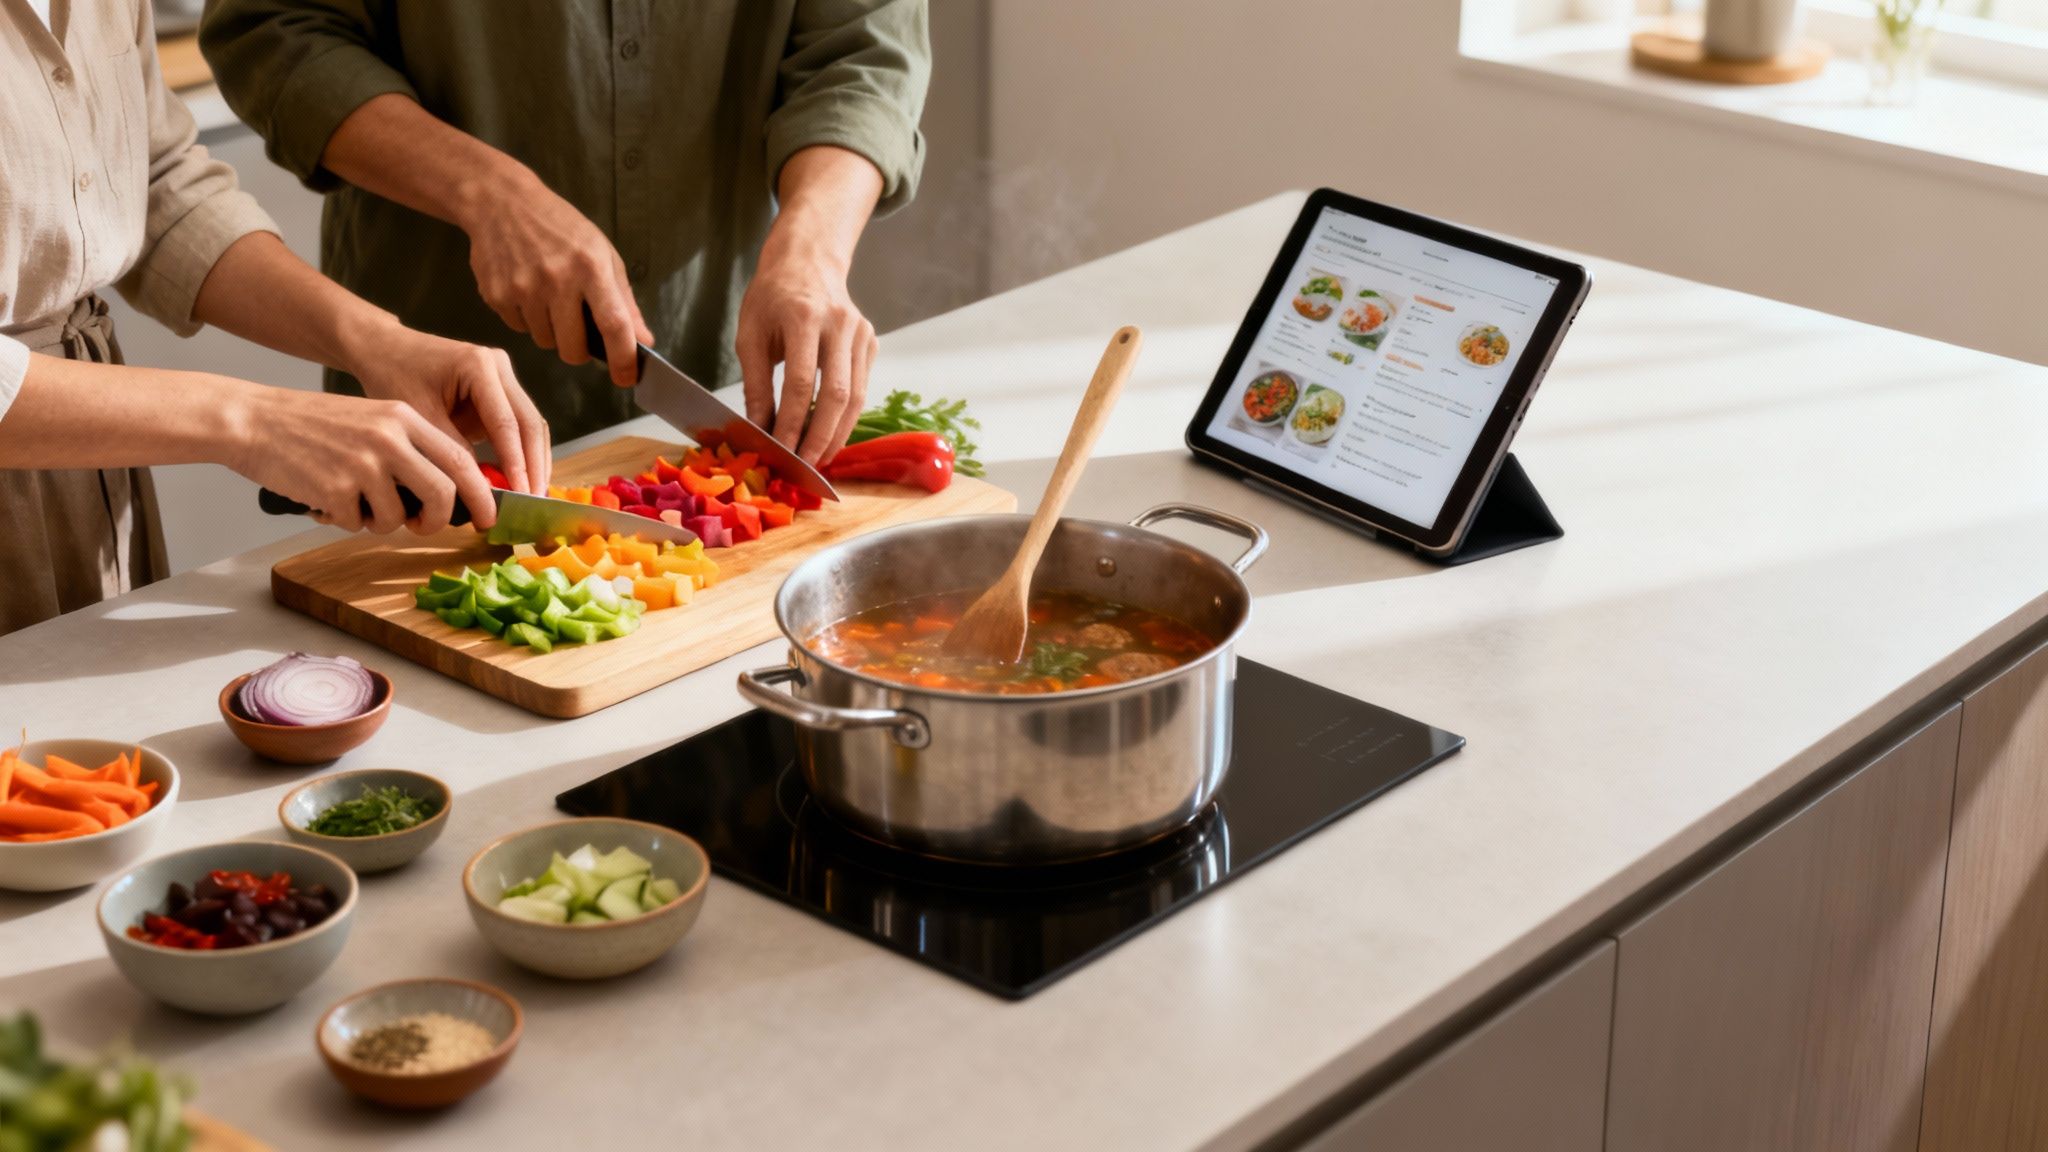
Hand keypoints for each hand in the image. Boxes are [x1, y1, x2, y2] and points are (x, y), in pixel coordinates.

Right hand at [230, 387, 497, 534]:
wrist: (253, 420)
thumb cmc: (312, 425)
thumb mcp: (371, 419)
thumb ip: (409, 449)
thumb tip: (447, 495)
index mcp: (402, 417)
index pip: (460, 459)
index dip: (481, 493)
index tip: (488, 516)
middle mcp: (389, 438)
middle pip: (442, 492)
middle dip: (440, 520)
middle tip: (424, 526)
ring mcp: (363, 464)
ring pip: (397, 517)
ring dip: (378, 521)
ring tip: (351, 500)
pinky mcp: (336, 488)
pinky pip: (355, 523)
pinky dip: (342, 520)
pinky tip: (322, 497)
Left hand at [348, 324, 552, 494]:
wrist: (385, 349)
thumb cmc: (394, 375)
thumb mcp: (419, 416)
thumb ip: (452, 449)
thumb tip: (481, 487)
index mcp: (478, 365)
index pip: (506, 422)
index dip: (515, 462)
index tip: (520, 493)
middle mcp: (499, 367)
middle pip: (529, 422)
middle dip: (534, 465)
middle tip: (533, 501)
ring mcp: (503, 378)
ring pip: (531, 425)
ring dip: (533, 461)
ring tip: (532, 495)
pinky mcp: (500, 392)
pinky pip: (518, 426)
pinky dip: (521, 453)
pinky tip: (521, 480)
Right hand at [459, 169, 650, 385]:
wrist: (501, 203)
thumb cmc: (560, 229)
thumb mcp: (602, 254)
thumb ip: (624, 301)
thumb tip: (643, 341)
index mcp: (590, 266)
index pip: (613, 324)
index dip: (623, 358)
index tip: (627, 378)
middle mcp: (556, 279)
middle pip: (574, 349)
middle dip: (581, 351)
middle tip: (580, 331)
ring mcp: (523, 288)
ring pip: (546, 342)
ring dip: (552, 331)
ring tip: (549, 295)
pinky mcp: (496, 295)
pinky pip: (520, 328)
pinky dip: (527, 318)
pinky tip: (526, 288)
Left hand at [736, 244, 876, 465]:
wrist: (807, 261)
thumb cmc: (772, 297)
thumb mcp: (750, 335)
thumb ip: (756, 384)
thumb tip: (759, 429)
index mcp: (804, 317)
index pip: (800, 383)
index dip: (791, 423)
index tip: (780, 450)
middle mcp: (841, 325)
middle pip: (837, 395)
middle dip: (821, 437)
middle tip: (805, 465)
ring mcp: (861, 334)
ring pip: (856, 397)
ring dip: (838, 433)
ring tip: (819, 458)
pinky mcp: (871, 342)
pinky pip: (861, 387)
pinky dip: (846, 416)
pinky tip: (830, 434)